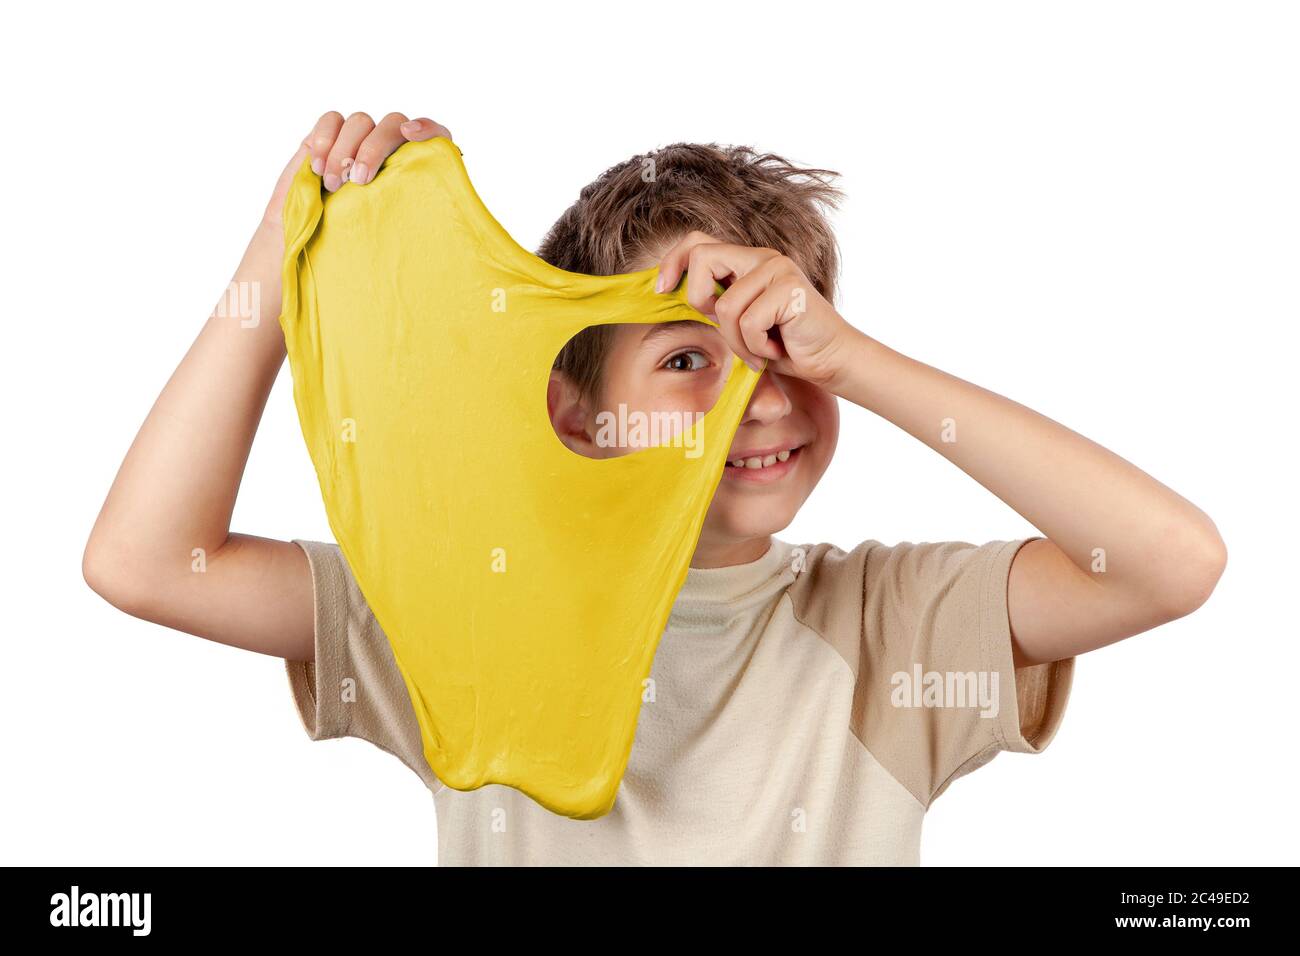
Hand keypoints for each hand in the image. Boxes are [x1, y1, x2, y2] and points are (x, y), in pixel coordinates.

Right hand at [260, 111, 452, 230]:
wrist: (317, 239)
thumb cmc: (362, 235)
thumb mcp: (394, 227)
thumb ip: (412, 211)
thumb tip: (430, 213)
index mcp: (415, 166)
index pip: (434, 133)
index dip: (427, 128)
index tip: (410, 135)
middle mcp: (391, 146)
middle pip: (392, 124)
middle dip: (374, 149)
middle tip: (359, 180)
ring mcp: (361, 137)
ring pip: (360, 122)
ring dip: (344, 151)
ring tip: (333, 185)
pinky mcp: (331, 134)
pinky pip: (331, 121)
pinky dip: (324, 141)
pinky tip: (317, 168)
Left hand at [654, 230, 860, 389]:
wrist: (832, 361)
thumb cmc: (786, 346)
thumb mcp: (739, 323)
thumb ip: (715, 304)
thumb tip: (669, 294)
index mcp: (747, 261)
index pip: (697, 242)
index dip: (672, 262)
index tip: (659, 290)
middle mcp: (762, 257)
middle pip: (702, 258)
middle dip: (699, 300)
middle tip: (721, 325)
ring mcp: (777, 269)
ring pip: (724, 306)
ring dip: (737, 341)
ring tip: (760, 349)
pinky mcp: (789, 288)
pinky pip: (748, 322)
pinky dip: (756, 347)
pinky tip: (776, 350)